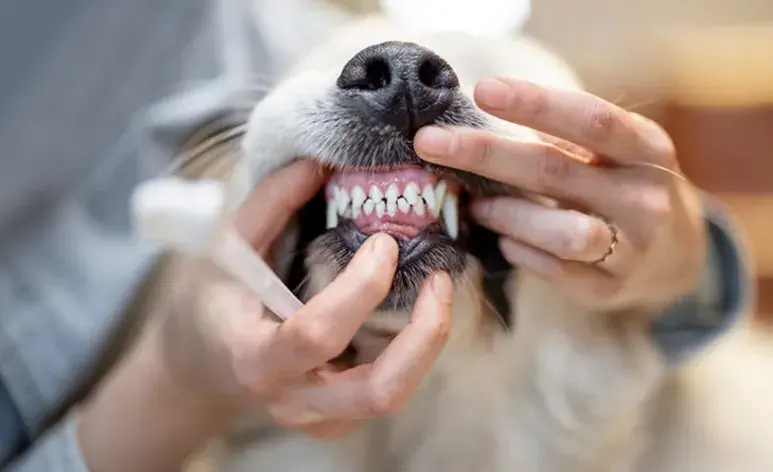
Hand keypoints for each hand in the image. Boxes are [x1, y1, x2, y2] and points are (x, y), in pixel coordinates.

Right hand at [160, 160, 452, 438]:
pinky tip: (415, 312)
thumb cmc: (212, 302)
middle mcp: (293, 400)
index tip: (384, 243)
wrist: (201, 368)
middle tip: (440, 280)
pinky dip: (413, 352)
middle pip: (379, 391)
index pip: (316, 334)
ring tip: (438, 291)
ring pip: (393, 396)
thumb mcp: (226, 248)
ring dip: (428, 344)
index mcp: (255, 358)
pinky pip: (388, 391)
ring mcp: (320, 418)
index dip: (360, 289)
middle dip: (424, 336)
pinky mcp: (340, 420)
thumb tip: (318, 163)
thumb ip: (269, 204)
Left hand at [414, 77, 705, 311]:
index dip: (536, 104)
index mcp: (647, 150)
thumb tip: (481, 117)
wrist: (676, 255)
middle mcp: (645, 198)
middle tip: (429, 143)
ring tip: (474, 206)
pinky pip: (553, 270)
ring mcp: (631, 249)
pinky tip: (505, 240)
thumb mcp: (612, 153)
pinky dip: (519, 252)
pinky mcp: (609, 288)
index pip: (591, 120)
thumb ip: (561, 137)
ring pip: (558, 231)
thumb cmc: (623, 186)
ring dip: (504, 214)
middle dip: (484, 154)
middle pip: (555, 171)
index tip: (482, 91)